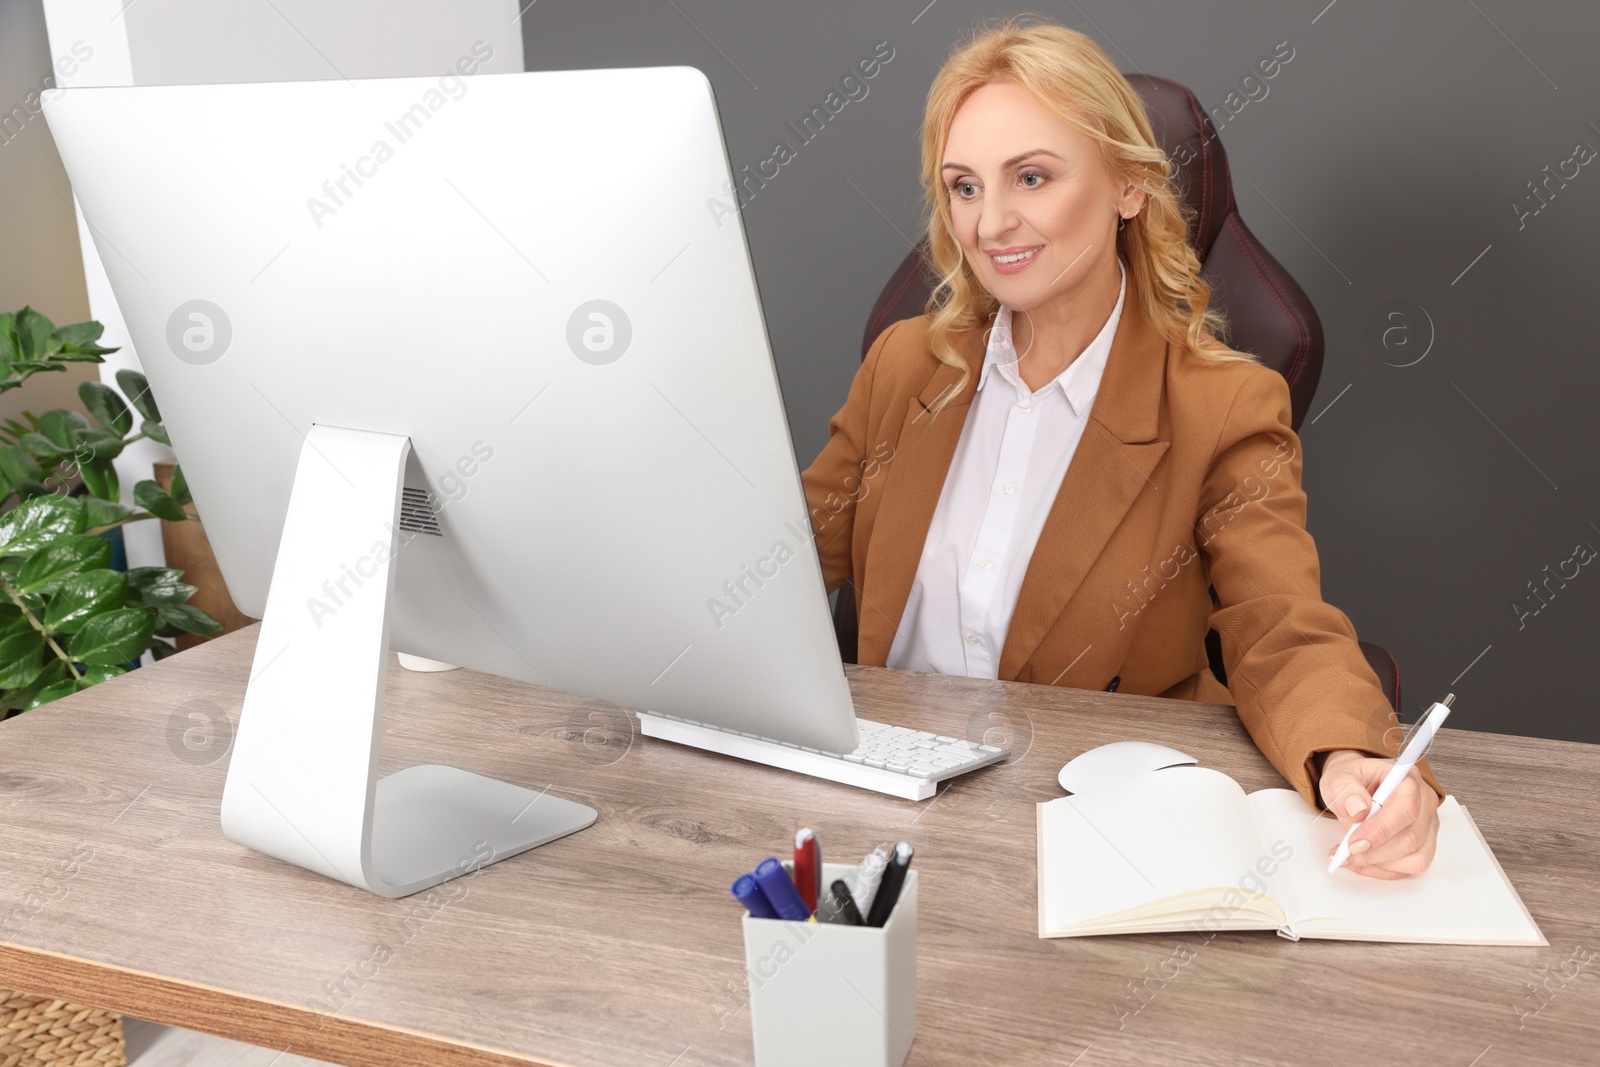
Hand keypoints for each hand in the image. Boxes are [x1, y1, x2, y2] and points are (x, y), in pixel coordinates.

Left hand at [1317, 749, 1439, 878]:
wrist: (1356, 788)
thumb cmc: (1351, 782)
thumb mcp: (1338, 777)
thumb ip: (1344, 789)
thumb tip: (1358, 810)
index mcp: (1406, 778)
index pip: (1406, 808)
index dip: (1381, 830)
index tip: (1354, 843)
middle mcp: (1424, 801)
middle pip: (1411, 837)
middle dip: (1375, 852)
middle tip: (1347, 853)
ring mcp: (1427, 824)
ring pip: (1415, 856)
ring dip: (1379, 863)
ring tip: (1350, 857)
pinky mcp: (1424, 843)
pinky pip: (1412, 866)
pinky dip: (1385, 870)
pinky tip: (1364, 863)